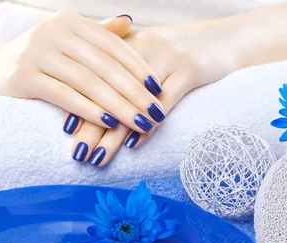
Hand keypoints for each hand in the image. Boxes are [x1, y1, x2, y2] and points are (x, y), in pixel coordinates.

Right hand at [0, 10, 164, 133]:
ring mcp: (38, 52)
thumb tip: (129, 23)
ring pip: (88, 81)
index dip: (138, 67)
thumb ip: (97, 34)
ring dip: (118, 105)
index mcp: (70, 22)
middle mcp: (54, 31)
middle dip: (134, 92)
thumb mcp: (67, 43)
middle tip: (156, 113)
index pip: (113, 45)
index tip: (158, 90)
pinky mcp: (24, 76)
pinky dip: (89, 109)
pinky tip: (108, 123)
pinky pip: (65, 95)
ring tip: (139, 122)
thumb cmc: (38, 60)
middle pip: (105, 65)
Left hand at [65, 23, 238, 165]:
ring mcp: (167, 57)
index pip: (95, 76)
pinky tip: (134, 144)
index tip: (65, 132)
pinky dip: (148, 125)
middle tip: (77, 154)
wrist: (222, 40)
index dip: (79, 103)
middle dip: (91, 127)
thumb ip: (118, 71)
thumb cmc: (176, 55)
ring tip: (98, 158)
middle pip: (109, 91)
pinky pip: (165, 102)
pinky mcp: (189, 69)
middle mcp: (142, 45)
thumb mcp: (145, 55)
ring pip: (133, 102)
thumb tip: (89, 104)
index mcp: (126, 42)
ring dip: (114, 134)